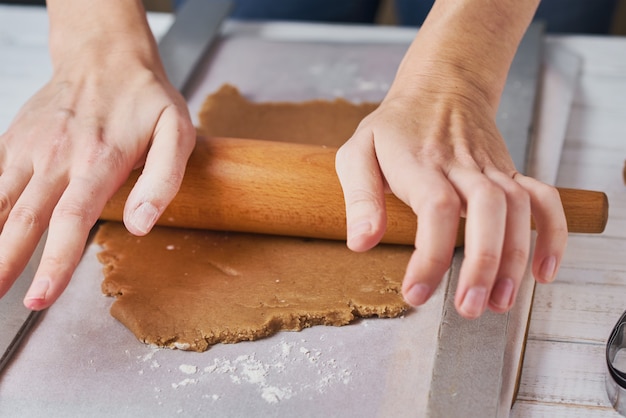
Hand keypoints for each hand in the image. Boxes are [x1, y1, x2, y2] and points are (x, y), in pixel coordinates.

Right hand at [0, 44, 194, 309]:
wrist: (104, 56)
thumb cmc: (145, 99)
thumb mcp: (176, 133)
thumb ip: (164, 180)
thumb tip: (142, 226)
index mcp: (99, 160)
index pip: (72, 220)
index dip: (54, 262)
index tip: (39, 297)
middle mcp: (56, 156)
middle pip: (23, 218)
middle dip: (5, 263)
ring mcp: (30, 147)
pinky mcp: (14, 140)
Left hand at [335, 76, 567, 318]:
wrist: (440, 86)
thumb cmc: (394, 127)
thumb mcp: (358, 152)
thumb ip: (360, 198)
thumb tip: (361, 244)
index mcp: (419, 161)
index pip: (435, 207)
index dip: (430, 254)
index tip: (416, 292)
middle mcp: (461, 164)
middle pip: (486, 208)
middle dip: (483, 262)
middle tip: (469, 307)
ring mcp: (491, 167)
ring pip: (518, 208)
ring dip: (515, 258)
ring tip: (500, 303)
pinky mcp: (510, 172)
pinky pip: (543, 199)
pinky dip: (553, 234)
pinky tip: (543, 271)